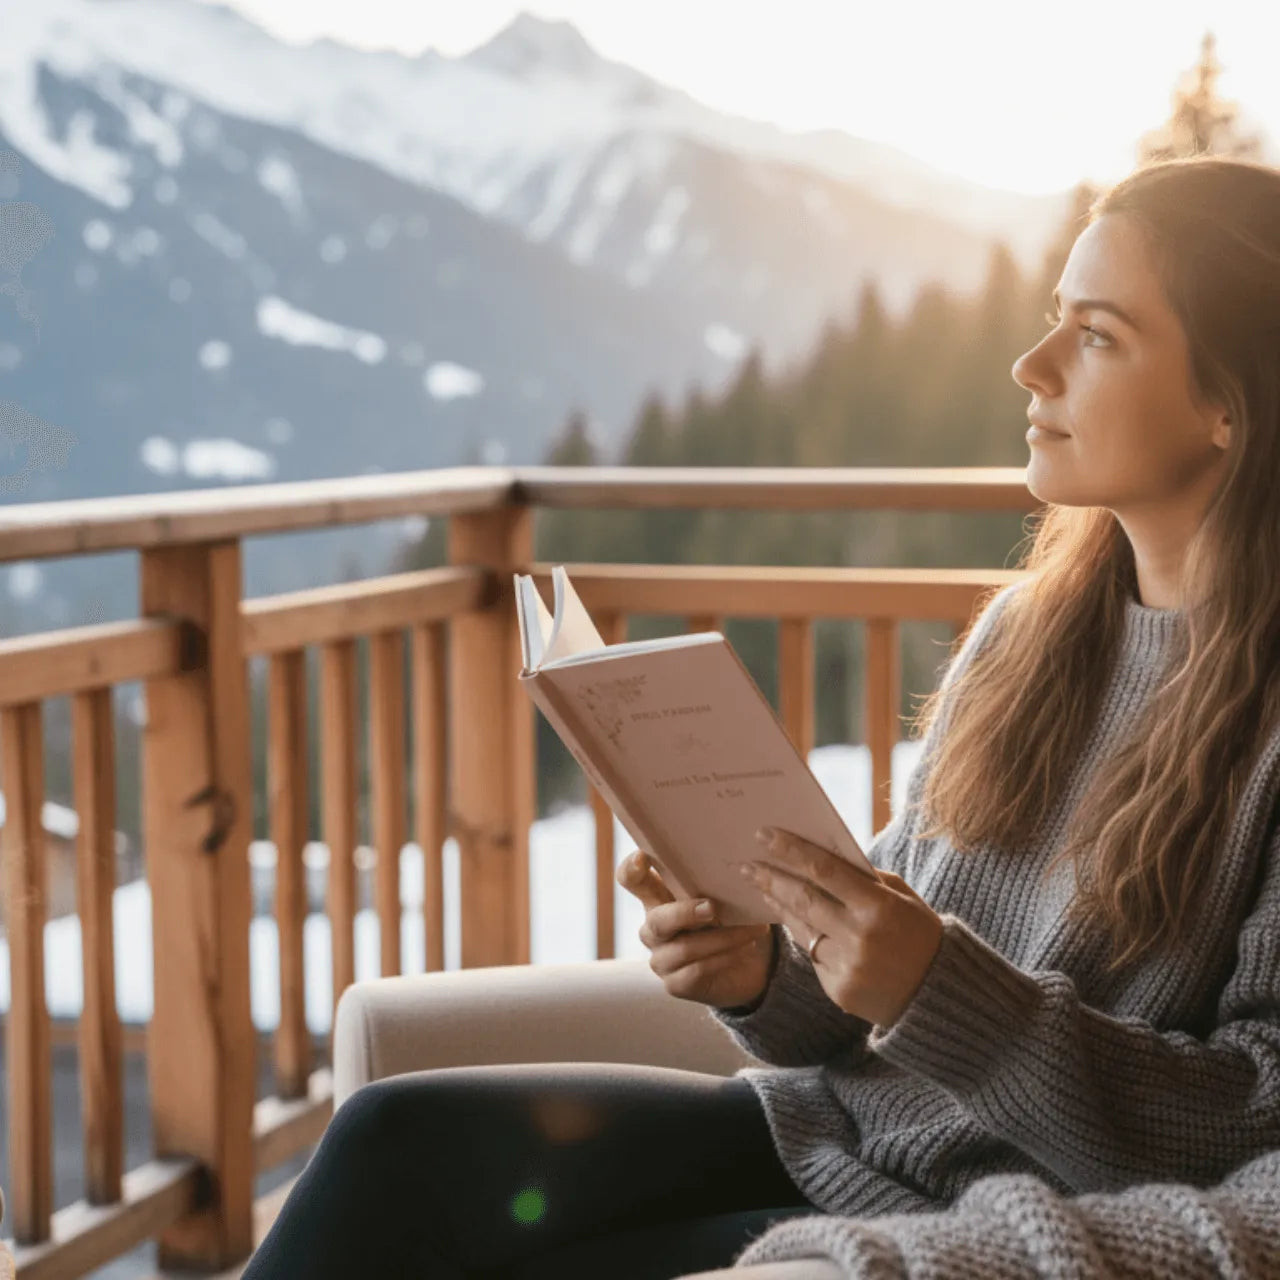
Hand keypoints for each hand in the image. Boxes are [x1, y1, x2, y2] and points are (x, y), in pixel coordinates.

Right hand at [617, 849, 776, 1010]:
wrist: (752, 965)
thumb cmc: (732, 918)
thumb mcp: (722, 894)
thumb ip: (714, 880)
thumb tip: (735, 867)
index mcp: (657, 897)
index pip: (630, 880)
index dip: (630, 869)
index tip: (643, 857)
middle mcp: (653, 928)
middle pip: (657, 920)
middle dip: (685, 913)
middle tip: (713, 907)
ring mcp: (661, 958)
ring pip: (684, 948)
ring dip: (723, 938)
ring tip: (752, 931)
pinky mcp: (674, 984)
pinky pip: (696, 971)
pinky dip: (724, 958)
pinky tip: (744, 950)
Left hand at [742, 826, 941, 1027]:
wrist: (940, 999)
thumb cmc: (921, 937)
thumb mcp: (904, 900)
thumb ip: (867, 880)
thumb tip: (824, 857)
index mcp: (879, 907)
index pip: (824, 870)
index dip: (791, 850)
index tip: (764, 834)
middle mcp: (859, 937)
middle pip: (802, 898)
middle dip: (771, 877)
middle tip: (746, 864)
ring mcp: (847, 966)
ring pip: (801, 928)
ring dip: (778, 905)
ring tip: (761, 886)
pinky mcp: (838, 990)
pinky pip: (812, 956)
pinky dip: (803, 936)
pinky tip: (790, 919)